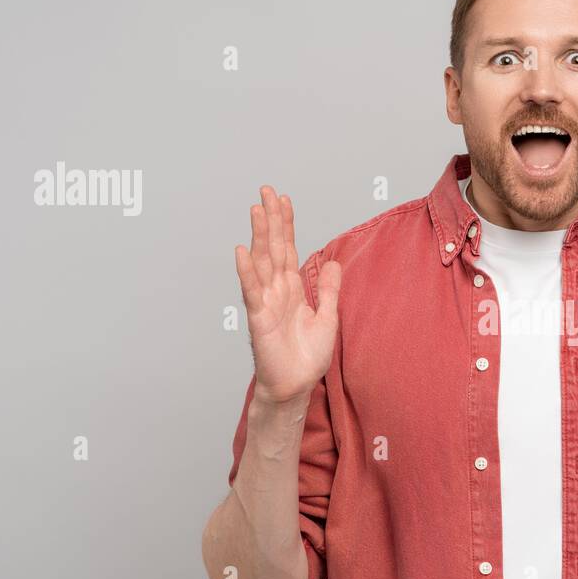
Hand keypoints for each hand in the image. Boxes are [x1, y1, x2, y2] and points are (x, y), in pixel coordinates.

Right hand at [234, 185, 340, 405]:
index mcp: (292, 289)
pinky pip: (252, 291)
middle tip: (266, 192)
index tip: (284, 200)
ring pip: (262, 262)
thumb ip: (329, 290)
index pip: (289, 249)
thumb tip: (335, 263)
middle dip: (271, 220)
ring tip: (257, 210)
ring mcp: (266, 302)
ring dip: (259, 236)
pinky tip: (242, 251)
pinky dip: (247, 272)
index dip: (286, 224)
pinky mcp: (259, 319)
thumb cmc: (306, 357)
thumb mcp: (328, 318)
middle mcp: (277, 291)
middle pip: (273, 248)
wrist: (296, 387)